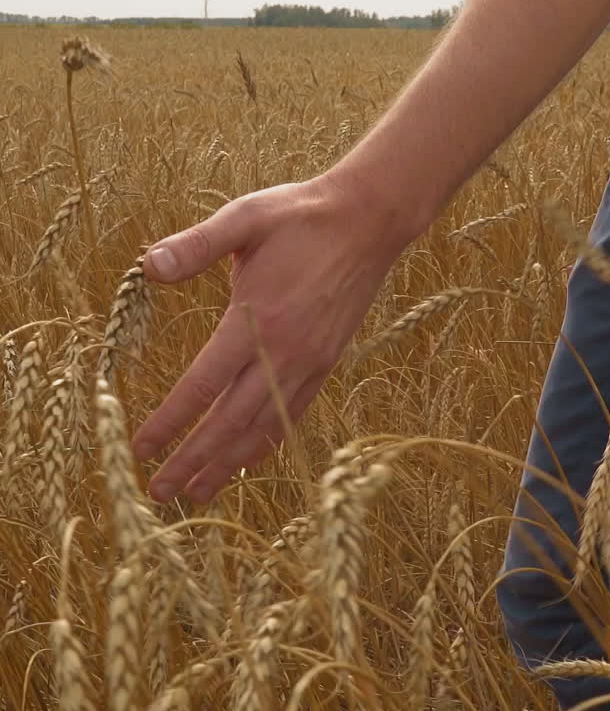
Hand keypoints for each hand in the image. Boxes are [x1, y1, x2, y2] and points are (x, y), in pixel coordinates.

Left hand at [132, 174, 399, 503]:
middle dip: (192, 460)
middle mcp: (284, 352)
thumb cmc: (300, 216)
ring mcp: (309, 362)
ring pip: (263, 428)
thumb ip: (196, 244)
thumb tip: (146, 266)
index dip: (169, 421)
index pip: (203, 384)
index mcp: (256, 319)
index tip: (139, 448)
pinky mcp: (325, 363)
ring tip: (197, 493)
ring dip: (227, 464)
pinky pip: (291, 415)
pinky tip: (246, 460)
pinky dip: (265, 444)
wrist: (369, 220)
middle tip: (157, 494)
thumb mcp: (244, 217)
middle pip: (230, 422)